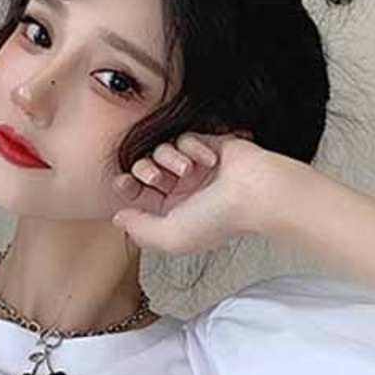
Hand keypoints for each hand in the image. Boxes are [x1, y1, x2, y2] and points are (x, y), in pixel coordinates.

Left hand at [109, 131, 262, 255]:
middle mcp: (181, 192)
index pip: (138, 197)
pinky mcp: (207, 146)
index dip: (127, 187)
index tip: (124, 183)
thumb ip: (139, 230)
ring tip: (187, 170)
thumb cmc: (218, 219)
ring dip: (169, 159)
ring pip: (161, 151)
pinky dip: (193, 148)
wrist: (256, 191)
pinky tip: (209, 161)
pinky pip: (184, 138)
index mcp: (172, 215)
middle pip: (144, 170)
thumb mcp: (170, 237)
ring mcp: (195, 169)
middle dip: (144, 171)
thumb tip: (118, 218)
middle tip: (156, 178)